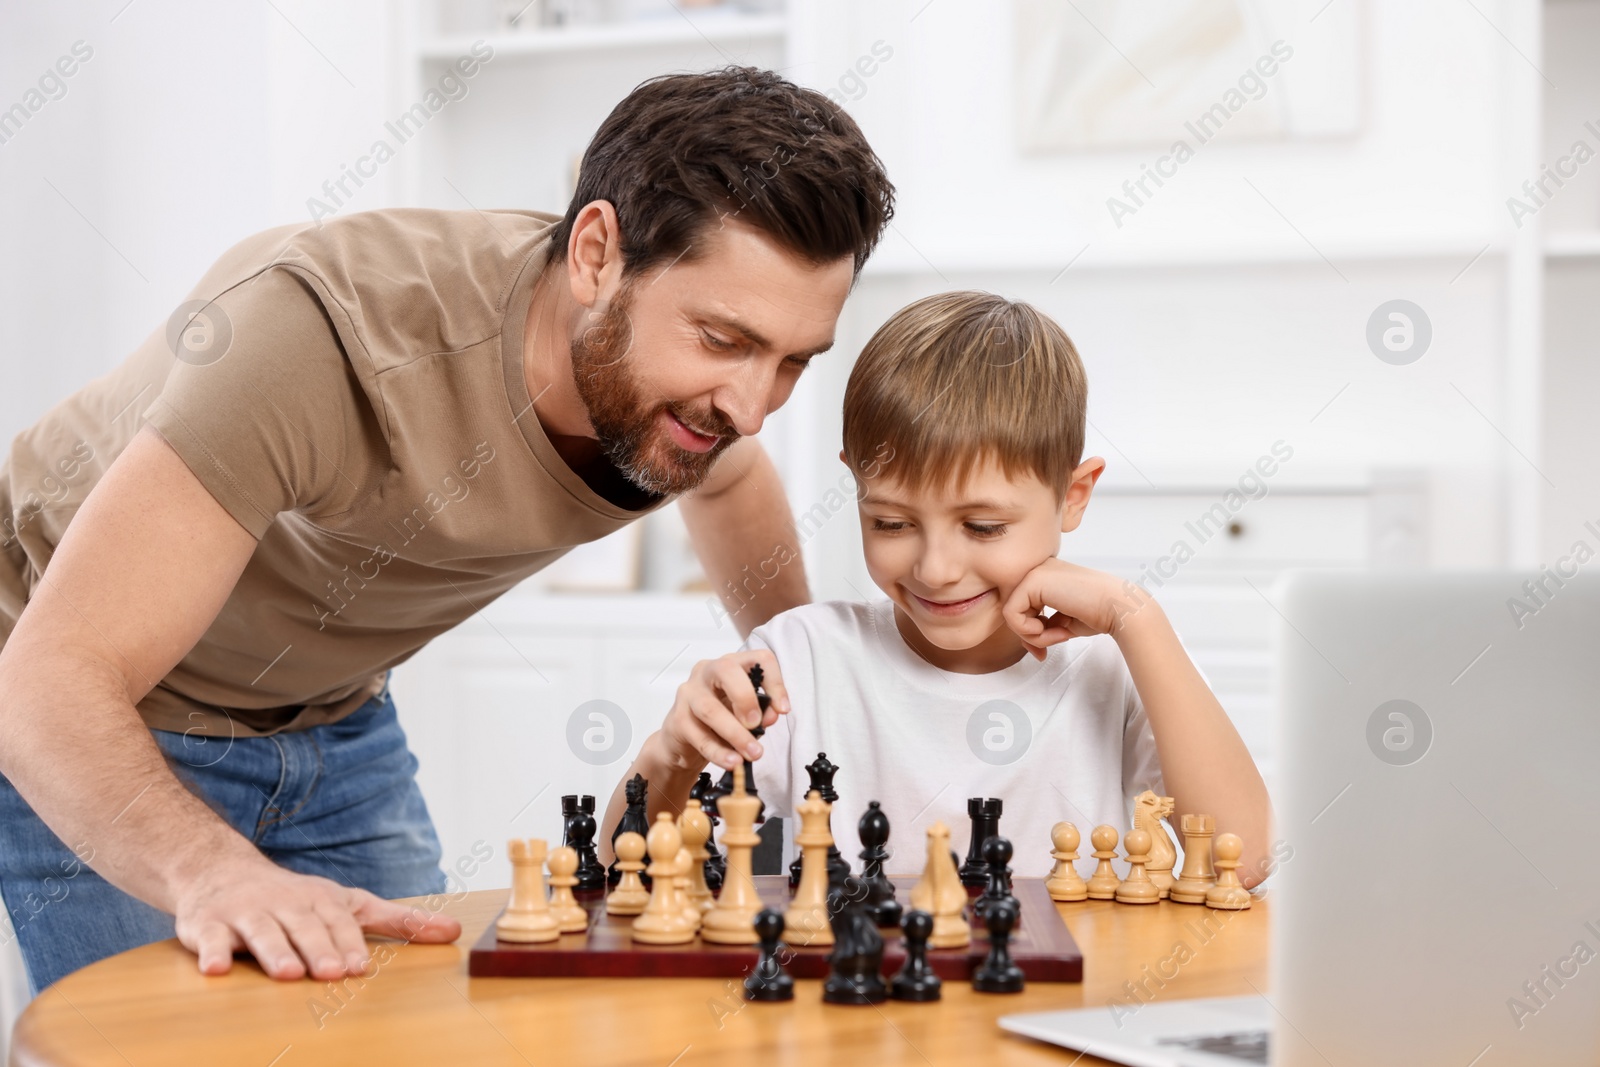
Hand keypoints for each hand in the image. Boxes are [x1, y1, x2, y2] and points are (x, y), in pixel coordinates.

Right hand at [173, 855, 460, 979]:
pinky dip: (211, 952)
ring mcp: (245, 913)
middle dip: (317, 949)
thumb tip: (454, 932)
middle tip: (331, 973)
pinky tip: (216, 969)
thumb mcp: (349, 904)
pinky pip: (208, 939)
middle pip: (304, 927)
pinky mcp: (206, 925)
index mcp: (321, 900)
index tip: (359, 967)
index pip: (338, 923)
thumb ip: (399, 921)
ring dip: (273, 952)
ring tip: (286, 975)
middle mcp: (285, 903)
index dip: (348, 943)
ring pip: (261, 932)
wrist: (220, 871)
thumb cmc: (296, 899)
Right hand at [654, 649, 788, 772]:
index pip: (757, 659)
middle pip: (727, 670)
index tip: (782, 709)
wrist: (682, 741)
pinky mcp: (677, 719)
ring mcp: (689, 694)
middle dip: (746, 698)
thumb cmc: (717, 720)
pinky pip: (700, 737)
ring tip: (752, 753)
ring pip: (710, 709)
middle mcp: (707, 672)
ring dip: (735, 734)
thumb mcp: (744, 714)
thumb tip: (771, 716)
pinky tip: (732, 761)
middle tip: (758, 724)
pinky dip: (719, 752)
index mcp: (730, 665)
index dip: (775, 682)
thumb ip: (761, 712)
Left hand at [1001, 559, 1153, 659]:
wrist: (1118, 608)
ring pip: (1010, 613)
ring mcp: (1034, 571)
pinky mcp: (1032, 581)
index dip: (1029, 632)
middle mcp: (1038, 569)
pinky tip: (1053, 631)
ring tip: (1057, 636)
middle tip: (1046, 649)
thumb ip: (1042, 627)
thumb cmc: (1099, 614)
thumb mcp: (1062, 622)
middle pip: (1013, 610)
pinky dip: (1029, 631)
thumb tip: (1028, 645)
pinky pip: (1011, 614)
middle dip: (1028, 636)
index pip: (1021, 606)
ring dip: (1032, 635)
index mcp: (1045, 575)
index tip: (1044, 650)